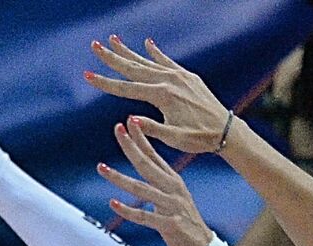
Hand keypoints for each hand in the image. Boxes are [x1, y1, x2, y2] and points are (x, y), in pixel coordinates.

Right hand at [83, 36, 229, 154]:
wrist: (225, 131)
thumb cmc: (198, 138)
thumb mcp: (173, 138)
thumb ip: (151, 128)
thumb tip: (129, 119)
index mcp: (162, 96)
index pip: (126, 88)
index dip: (104, 83)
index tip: (87, 75)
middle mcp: (168, 80)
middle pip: (133, 68)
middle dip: (112, 58)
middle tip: (94, 45)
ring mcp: (179, 76)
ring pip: (147, 61)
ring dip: (129, 51)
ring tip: (113, 39)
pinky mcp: (187, 77)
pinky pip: (167, 61)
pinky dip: (155, 53)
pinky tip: (147, 43)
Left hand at [98, 119, 211, 245]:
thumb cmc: (185, 224)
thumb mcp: (174, 198)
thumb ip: (160, 184)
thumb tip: (145, 170)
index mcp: (173, 181)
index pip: (154, 156)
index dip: (141, 138)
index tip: (128, 122)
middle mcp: (173, 190)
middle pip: (147, 165)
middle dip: (131, 147)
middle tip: (117, 130)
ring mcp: (172, 206)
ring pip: (141, 189)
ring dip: (119, 178)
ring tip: (101, 168)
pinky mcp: (169, 225)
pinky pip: (144, 216)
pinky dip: (128, 210)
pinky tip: (113, 203)